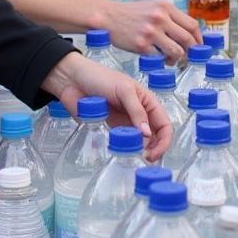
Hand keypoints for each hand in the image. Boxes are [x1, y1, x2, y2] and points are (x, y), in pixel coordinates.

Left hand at [43, 52, 172, 159]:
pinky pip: (123, 142)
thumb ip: (137, 111)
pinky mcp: (112, 129)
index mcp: (148, 102)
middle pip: (155, 137)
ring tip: (132, 156)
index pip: (164, 125)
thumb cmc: (100, 77)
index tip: (153, 153)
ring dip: (139, 151)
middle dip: (154, 149)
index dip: (164, 141)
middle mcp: (140, 114)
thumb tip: (148, 134)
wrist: (72, 80)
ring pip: (140, 142)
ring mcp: (126, 122)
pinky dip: (125, 149)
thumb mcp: (123, 90)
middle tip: (144, 159)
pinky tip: (120, 151)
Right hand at [102, 0, 202, 62]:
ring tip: (171, 59)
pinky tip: (158, 58)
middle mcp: (160, 18)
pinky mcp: (141, 45)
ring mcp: (151, 32)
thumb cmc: (131, 13)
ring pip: (177, 51)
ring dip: (177, 59)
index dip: (198, 38)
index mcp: (166, 7)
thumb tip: (189, 33)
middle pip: (187, 39)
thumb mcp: (153, 7)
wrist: (108, 16)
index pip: (192, 25)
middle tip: (188, 56)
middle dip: (191, 51)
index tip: (198, 45)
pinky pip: (159, 58)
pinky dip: (162, 61)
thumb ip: (170, 17)